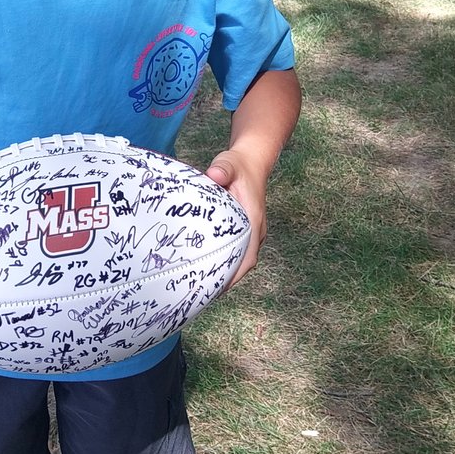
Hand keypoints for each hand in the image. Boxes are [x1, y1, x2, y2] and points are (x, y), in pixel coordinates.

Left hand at [205, 149, 267, 289]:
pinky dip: (222, 260)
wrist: (251, 161)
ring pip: (239, 259)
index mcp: (253, 220)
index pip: (248, 257)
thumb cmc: (238, 165)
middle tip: (200, 293)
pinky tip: (203, 264)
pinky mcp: (243, 229)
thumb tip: (214, 175)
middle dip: (225, 280)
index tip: (218, 290)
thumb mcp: (229, 164)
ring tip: (199, 285)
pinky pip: (234, 250)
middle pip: (242, 264)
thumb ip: (222, 169)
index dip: (235, 276)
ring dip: (224, 272)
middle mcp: (254, 230)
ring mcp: (250, 231)